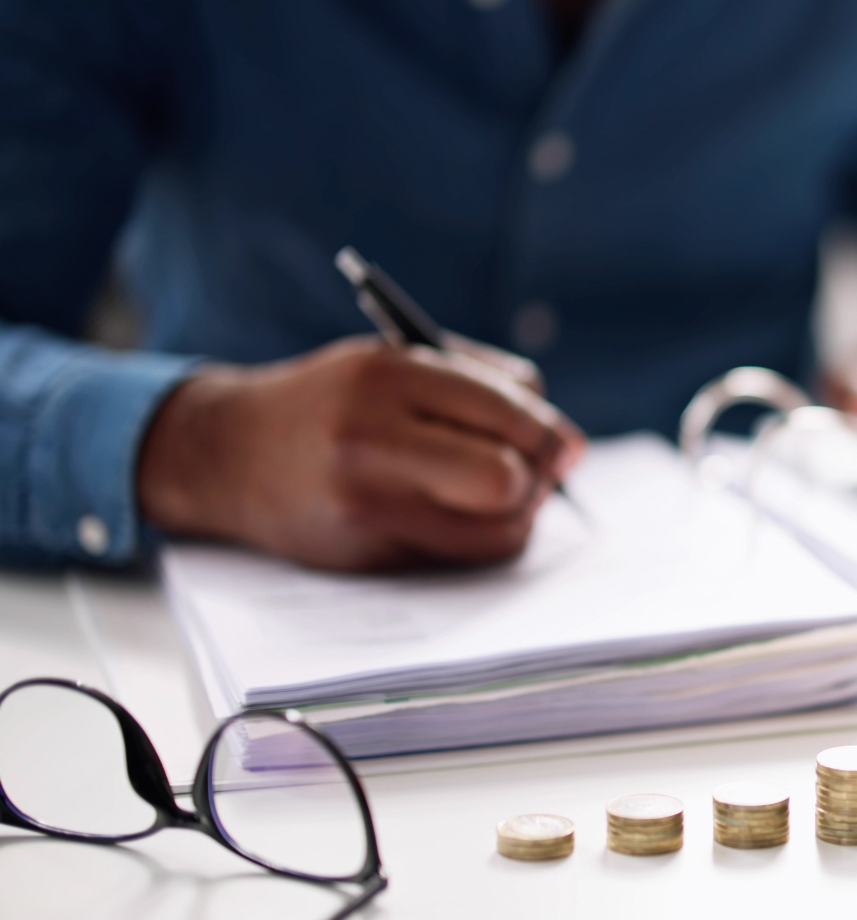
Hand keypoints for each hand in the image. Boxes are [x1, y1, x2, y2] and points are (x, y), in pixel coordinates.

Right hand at [137, 334, 586, 570]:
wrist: (227, 452)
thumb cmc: (334, 401)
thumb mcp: (394, 361)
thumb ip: (484, 381)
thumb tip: (563, 442)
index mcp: (387, 375)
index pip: (506, 412)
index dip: (550, 435)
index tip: (566, 448)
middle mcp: (371, 438)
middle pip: (504, 478)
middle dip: (534, 480)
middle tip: (533, 477)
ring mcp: (364, 502)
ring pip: (493, 532)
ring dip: (516, 519)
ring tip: (501, 500)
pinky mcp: (363, 554)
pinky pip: (460, 558)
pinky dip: (479, 541)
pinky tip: (463, 519)